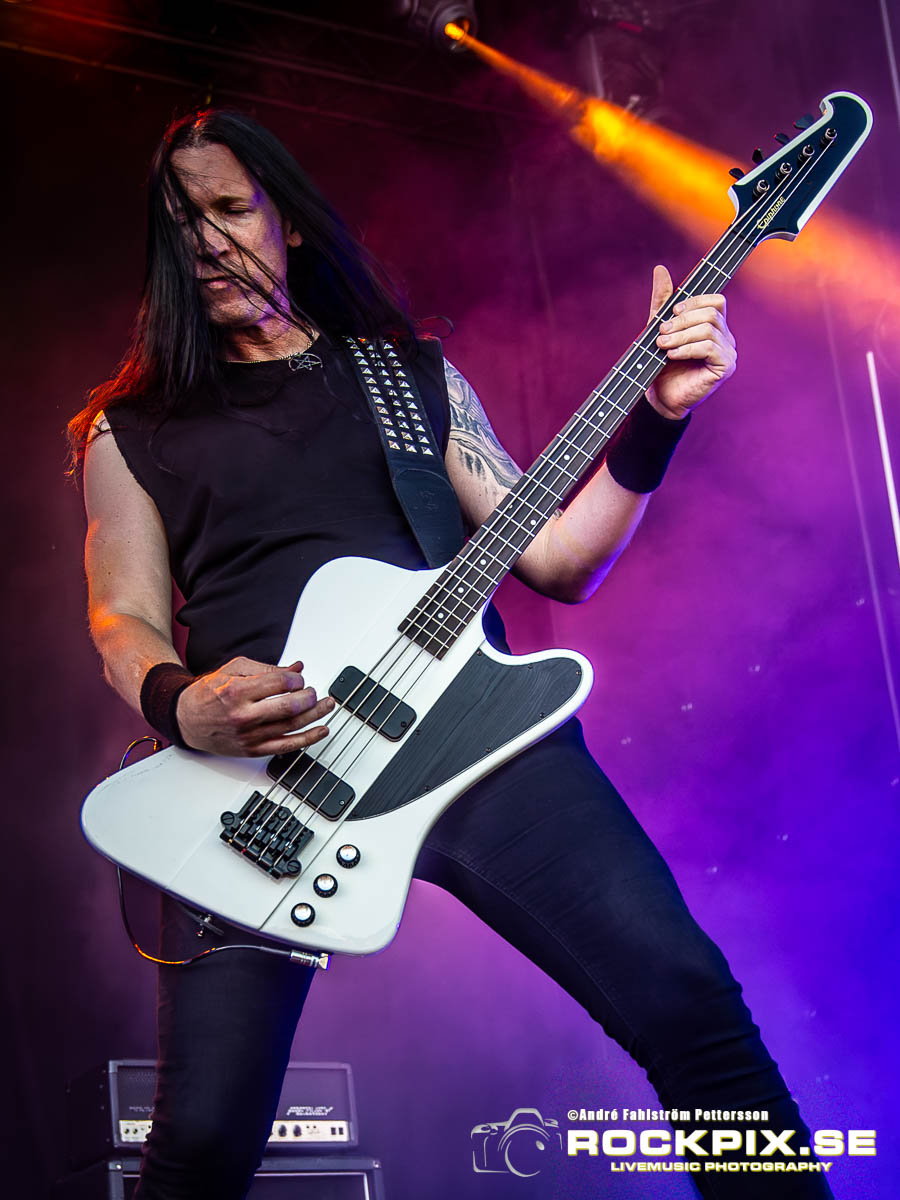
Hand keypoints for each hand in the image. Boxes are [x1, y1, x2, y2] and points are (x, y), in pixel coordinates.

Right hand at [175, 657, 334, 756]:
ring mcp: (248, 735)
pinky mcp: (252, 750)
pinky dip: (307, 739)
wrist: (186, 718)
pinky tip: (321, 731)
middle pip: (288, 707)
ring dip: (315, 715)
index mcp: (237, 691)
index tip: (299, 678)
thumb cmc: (208, 693)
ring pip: (291, 726)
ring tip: (327, 705)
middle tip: (314, 692)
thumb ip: (267, 669)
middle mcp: (243, 715)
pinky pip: (285, 746)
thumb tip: (297, 668)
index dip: (296, 679)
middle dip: (309, 697)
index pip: (279, 683)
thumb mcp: (234, 670)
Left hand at [645, 264, 736, 419]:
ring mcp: (728, 353)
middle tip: (661, 333)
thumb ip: (661, 300)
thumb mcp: (658, 327)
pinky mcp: (725, 367)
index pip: (716, 300)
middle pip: (711, 313)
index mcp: (714, 326)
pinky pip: (710, 347)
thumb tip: (660, 269)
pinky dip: (688, 349)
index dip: (695, 301)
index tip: (672, 311)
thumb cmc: (662, 364)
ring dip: (681, 336)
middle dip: (682, 320)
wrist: (661, 398)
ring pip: (709, 329)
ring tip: (663, 346)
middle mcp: (725, 337)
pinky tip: (672, 355)